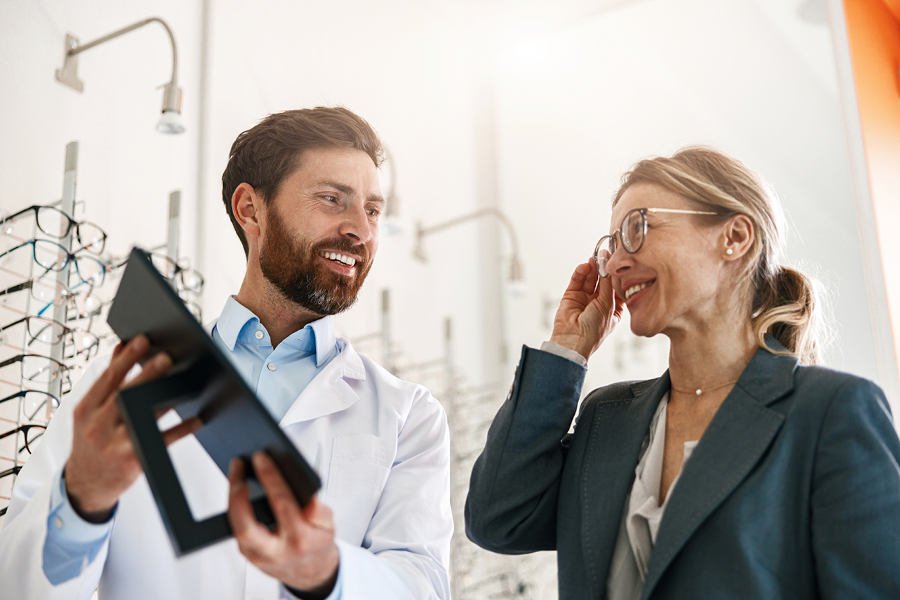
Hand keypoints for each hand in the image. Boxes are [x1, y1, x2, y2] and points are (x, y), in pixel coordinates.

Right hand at [65, 335, 201, 521]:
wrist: (86, 485)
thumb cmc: (93, 441)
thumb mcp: (91, 412)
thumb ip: (107, 381)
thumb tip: (121, 346)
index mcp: (86, 410)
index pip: (107, 380)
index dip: (125, 359)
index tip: (142, 340)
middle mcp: (97, 426)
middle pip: (124, 395)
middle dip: (146, 375)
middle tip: (167, 357)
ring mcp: (114, 445)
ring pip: (143, 417)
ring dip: (167, 399)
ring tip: (188, 382)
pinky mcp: (132, 461)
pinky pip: (161, 441)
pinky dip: (181, 429)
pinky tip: (197, 419)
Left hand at [228, 453, 339, 595]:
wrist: (311, 573)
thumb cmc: (317, 544)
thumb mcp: (329, 526)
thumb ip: (321, 512)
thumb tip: (311, 500)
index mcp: (299, 539)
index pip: (282, 504)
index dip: (270, 478)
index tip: (261, 458)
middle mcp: (276, 551)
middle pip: (246, 527)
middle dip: (238, 495)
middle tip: (238, 468)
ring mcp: (258, 556)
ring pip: (236, 529)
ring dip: (233, 498)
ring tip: (236, 473)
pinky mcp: (248, 555)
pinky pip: (236, 530)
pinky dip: (236, 508)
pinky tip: (238, 489)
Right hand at [549, 260, 625, 360]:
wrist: (573, 341)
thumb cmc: (594, 330)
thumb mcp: (608, 305)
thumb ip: (608, 285)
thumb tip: (609, 266)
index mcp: (613, 308)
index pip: (617, 287)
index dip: (617, 275)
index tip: (619, 261)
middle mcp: (599, 302)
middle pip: (603, 281)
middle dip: (604, 268)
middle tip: (605, 254)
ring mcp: (585, 298)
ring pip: (590, 279)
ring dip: (592, 268)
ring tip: (595, 257)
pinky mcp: (571, 296)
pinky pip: (577, 281)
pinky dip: (581, 273)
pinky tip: (585, 266)